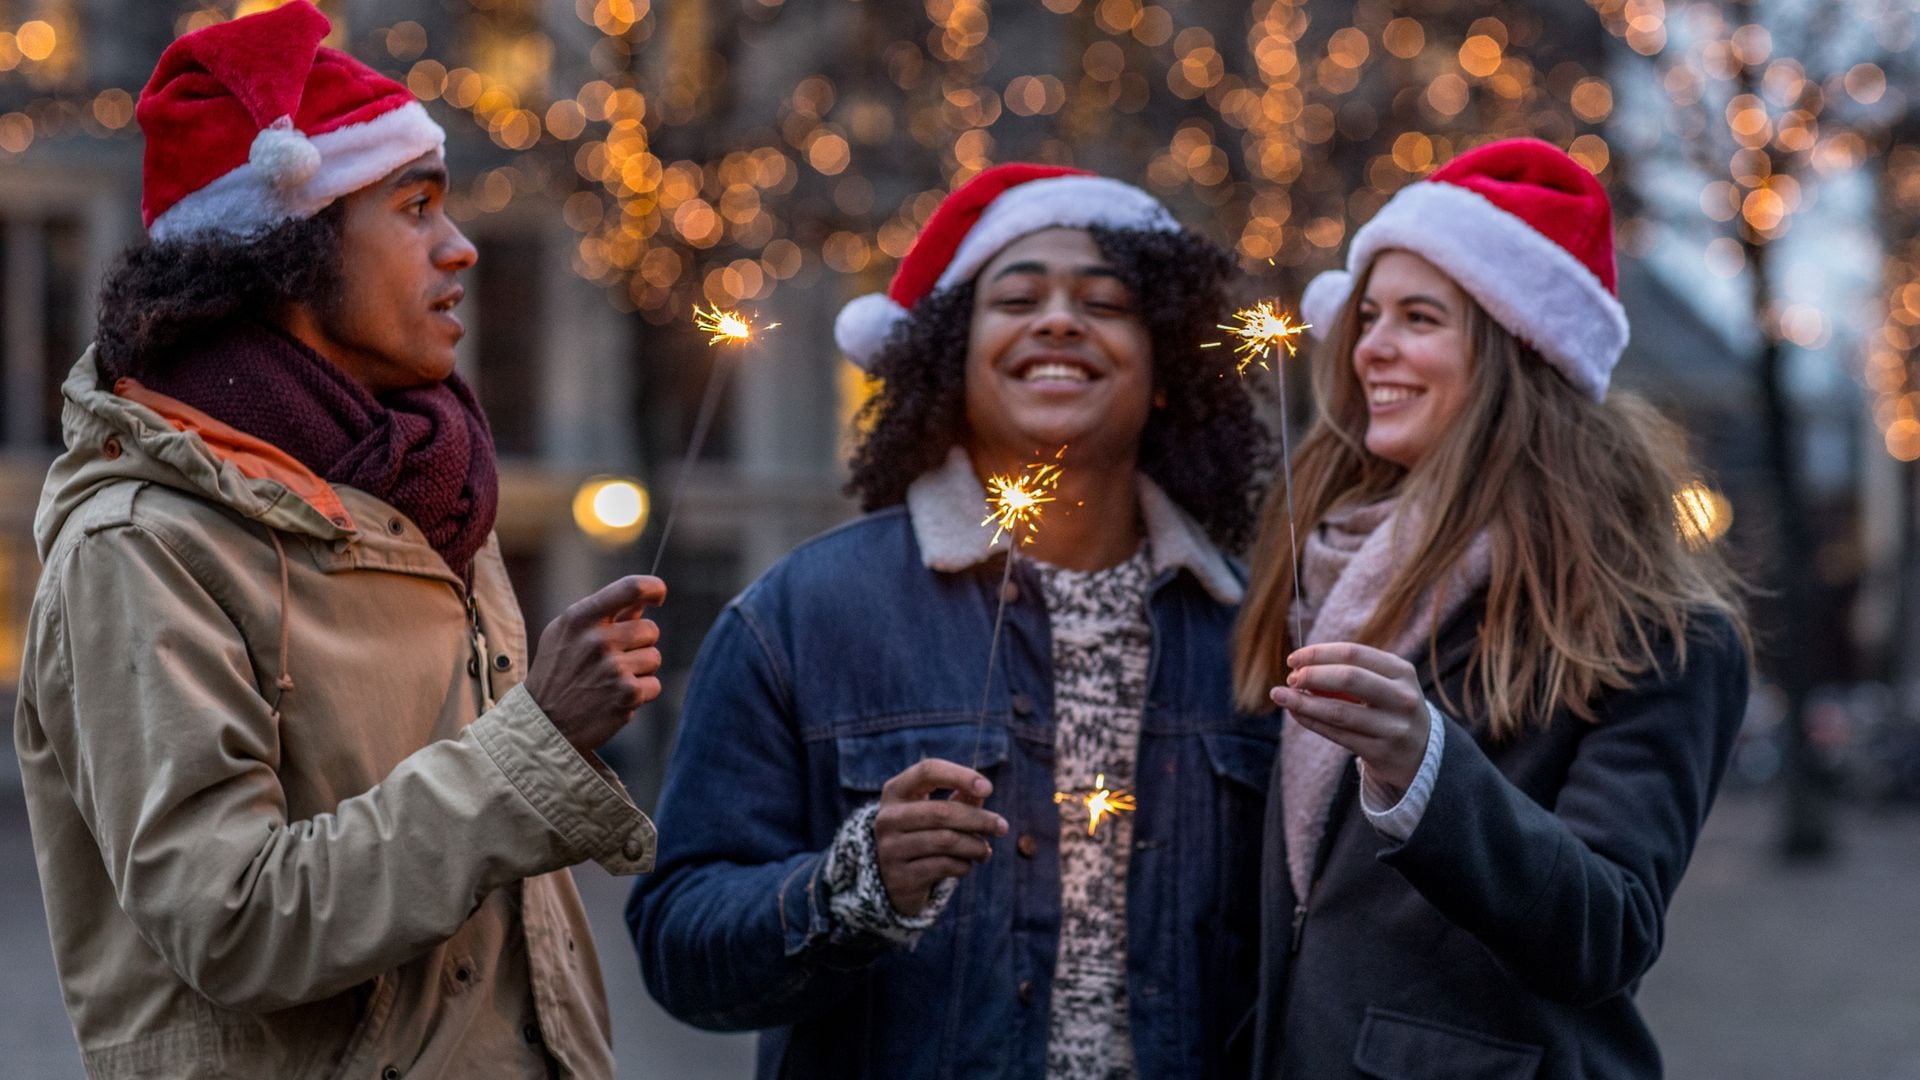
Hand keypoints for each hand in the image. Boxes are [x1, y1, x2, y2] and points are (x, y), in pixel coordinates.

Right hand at [523, 575, 666, 755]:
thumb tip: (641, 603)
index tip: (657, 596)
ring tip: (610, 682)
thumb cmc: (556, 674)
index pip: (630, 588)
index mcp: (580, 618)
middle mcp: (597, 640)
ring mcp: (614, 668)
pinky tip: (615, 699)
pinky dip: (640, 694)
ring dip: (639, 671)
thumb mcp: (564, 635)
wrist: (543, 724)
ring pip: (654, 658)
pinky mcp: (628, 694)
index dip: (653, 588)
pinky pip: (654, 685)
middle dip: (639, 644)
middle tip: (614, 660)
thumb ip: (601, 615)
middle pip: (650, 629)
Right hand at [873, 758, 1007, 916]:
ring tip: (985, 850)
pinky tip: (966, 864)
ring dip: (975, 846)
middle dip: (979, 819)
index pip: (928, 771)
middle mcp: (888, 817)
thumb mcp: (935, 810)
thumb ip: (960, 797)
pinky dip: (964, 865)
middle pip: (942, 812)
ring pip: (946, 841)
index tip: (989, 789)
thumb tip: (982, 791)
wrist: (892, 877)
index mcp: (896, 791)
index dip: (960, 776)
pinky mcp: (900, 877)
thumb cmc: (922, 832)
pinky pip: (944, 866)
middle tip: (1002, 827)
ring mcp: (890, 848)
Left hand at [1270, 642, 1427, 796]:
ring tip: (1280, 695)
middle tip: (1291, 678)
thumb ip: (1348, 673)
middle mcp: (1402, 697)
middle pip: (1348, 677)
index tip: (1294, 658)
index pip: (1353, 653)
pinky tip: (1295, 713)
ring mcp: (1393, 727)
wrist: (1420, 753)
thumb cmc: (1390, 708)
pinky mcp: (1381, 751)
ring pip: (1338, 711)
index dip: (1319, 653)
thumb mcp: (1383, 684)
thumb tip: (1299, 668)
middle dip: (1312, 675)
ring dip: (1303, 702)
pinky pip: (1337, 734)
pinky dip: (1311, 721)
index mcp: (1401, 671)